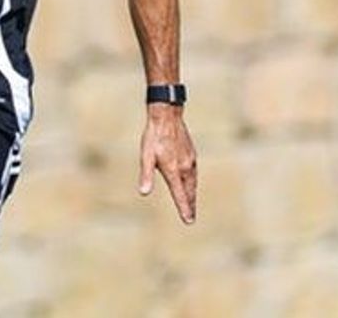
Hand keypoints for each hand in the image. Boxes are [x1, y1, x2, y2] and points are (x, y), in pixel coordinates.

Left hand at [138, 105, 196, 223]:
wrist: (167, 117)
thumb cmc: (154, 137)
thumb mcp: (146, 156)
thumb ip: (146, 175)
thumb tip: (144, 192)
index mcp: (173, 170)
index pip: (180, 194)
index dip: (184, 208)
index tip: (188, 220)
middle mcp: (184, 167)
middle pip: (189, 192)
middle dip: (190, 205)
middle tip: (191, 218)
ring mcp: (190, 161)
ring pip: (193, 183)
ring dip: (192, 195)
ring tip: (191, 205)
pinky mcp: (192, 154)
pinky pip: (193, 174)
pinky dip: (193, 183)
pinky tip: (190, 184)